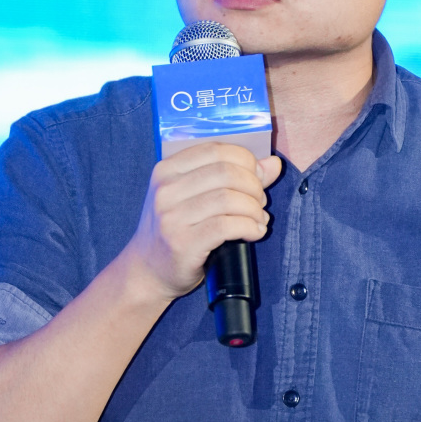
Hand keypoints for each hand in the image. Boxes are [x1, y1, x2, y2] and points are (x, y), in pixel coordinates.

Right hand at [126, 142, 282, 301]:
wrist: (148, 270)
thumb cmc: (177, 230)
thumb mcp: (196, 197)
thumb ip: (233, 177)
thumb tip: (272, 163)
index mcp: (167, 170)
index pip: (216, 150)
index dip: (246, 161)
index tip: (258, 177)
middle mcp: (166, 190)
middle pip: (227, 173)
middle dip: (254, 187)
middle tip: (259, 203)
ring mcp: (172, 216)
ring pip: (229, 199)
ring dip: (254, 210)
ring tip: (258, 220)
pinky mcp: (182, 242)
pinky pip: (227, 226)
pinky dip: (250, 228)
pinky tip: (254, 233)